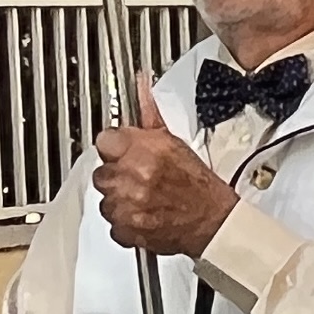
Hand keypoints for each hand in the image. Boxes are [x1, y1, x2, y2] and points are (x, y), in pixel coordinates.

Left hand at [95, 79, 238, 257]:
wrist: (212, 219)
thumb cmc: (197, 184)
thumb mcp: (174, 142)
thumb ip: (150, 115)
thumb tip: (141, 83)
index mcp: (142, 151)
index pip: (104, 140)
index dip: (115, 146)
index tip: (124, 152)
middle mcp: (130, 178)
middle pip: (101, 171)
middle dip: (116, 173)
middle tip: (137, 176)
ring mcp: (126, 206)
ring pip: (104, 198)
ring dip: (119, 198)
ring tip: (142, 196)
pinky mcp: (126, 229)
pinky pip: (112, 222)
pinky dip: (124, 220)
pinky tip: (142, 213)